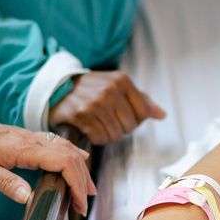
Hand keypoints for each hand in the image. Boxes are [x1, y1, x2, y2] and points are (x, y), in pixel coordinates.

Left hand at [0, 114, 95, 214]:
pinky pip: (57, 144)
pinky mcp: (27, 138)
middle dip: (83, 180)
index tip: (79, 202)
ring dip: (81, 168)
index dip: (76, 183)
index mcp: (24, 148)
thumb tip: (29, 198)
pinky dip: (73, 153)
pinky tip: (79, 158)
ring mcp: (31, 137)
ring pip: (67, 149)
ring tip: (87, 188)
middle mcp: (32, 139)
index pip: (63, 163)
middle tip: (84, 204)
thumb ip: (7, 183)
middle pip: (71, 157)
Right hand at [49, 71, 165, 144]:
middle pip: (131, 126)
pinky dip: (96, 138)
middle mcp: (111, 90)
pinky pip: (100, 139)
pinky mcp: (82, 115)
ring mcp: (96, 102)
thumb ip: (141, 100)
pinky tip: (88, 127)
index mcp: (123, 80)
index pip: (144, 112)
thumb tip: (162, 115)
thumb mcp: (117, 86)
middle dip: (121, 128)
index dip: (135, 119)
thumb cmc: (92, 89)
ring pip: (116, 135)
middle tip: (107, 119)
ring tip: (97, 122)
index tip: (122, 114)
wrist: (57, 88)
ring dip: (107, 134)